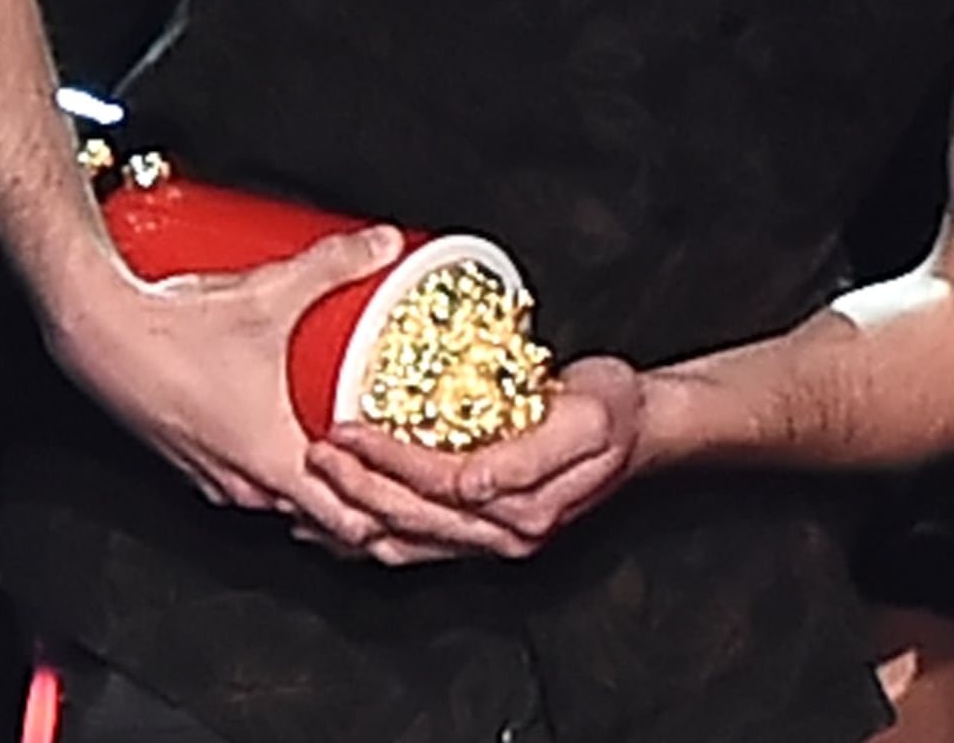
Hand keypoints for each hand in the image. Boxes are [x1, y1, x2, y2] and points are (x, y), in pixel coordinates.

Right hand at [39, 222, 404, 548]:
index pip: (348, 521)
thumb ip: (335, 263)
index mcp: (271, 459)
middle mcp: (242, 482)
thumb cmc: (173, 330)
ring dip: (322, 493)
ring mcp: (212, 477)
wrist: (98, 331)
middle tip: (404, 481)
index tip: (421, 497)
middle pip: (321, 519)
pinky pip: (250, 486)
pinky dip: (282, 479)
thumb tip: (386, 243)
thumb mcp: (271, 293)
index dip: (391, 514)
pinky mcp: (191, 462)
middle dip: (366, 503)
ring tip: (358, 465)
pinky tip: (296, 446)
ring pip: (282, 505)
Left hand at [303, 356, 646, 564]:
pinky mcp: (480, 532)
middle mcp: (502, 535)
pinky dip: (369, 532)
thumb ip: (530, 456)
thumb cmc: (615, 411)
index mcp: (523, 509)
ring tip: (309, 487)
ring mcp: (490, 540)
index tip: (344, 428)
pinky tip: (339, 517)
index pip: (434, 489)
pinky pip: (414, 542)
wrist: (644, 429)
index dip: (384, 462)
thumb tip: (472, 483)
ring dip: (351, 518)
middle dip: (352, 490)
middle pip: (408, 522)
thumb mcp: (589, 418)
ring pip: (404, 542)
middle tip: (313, 450)